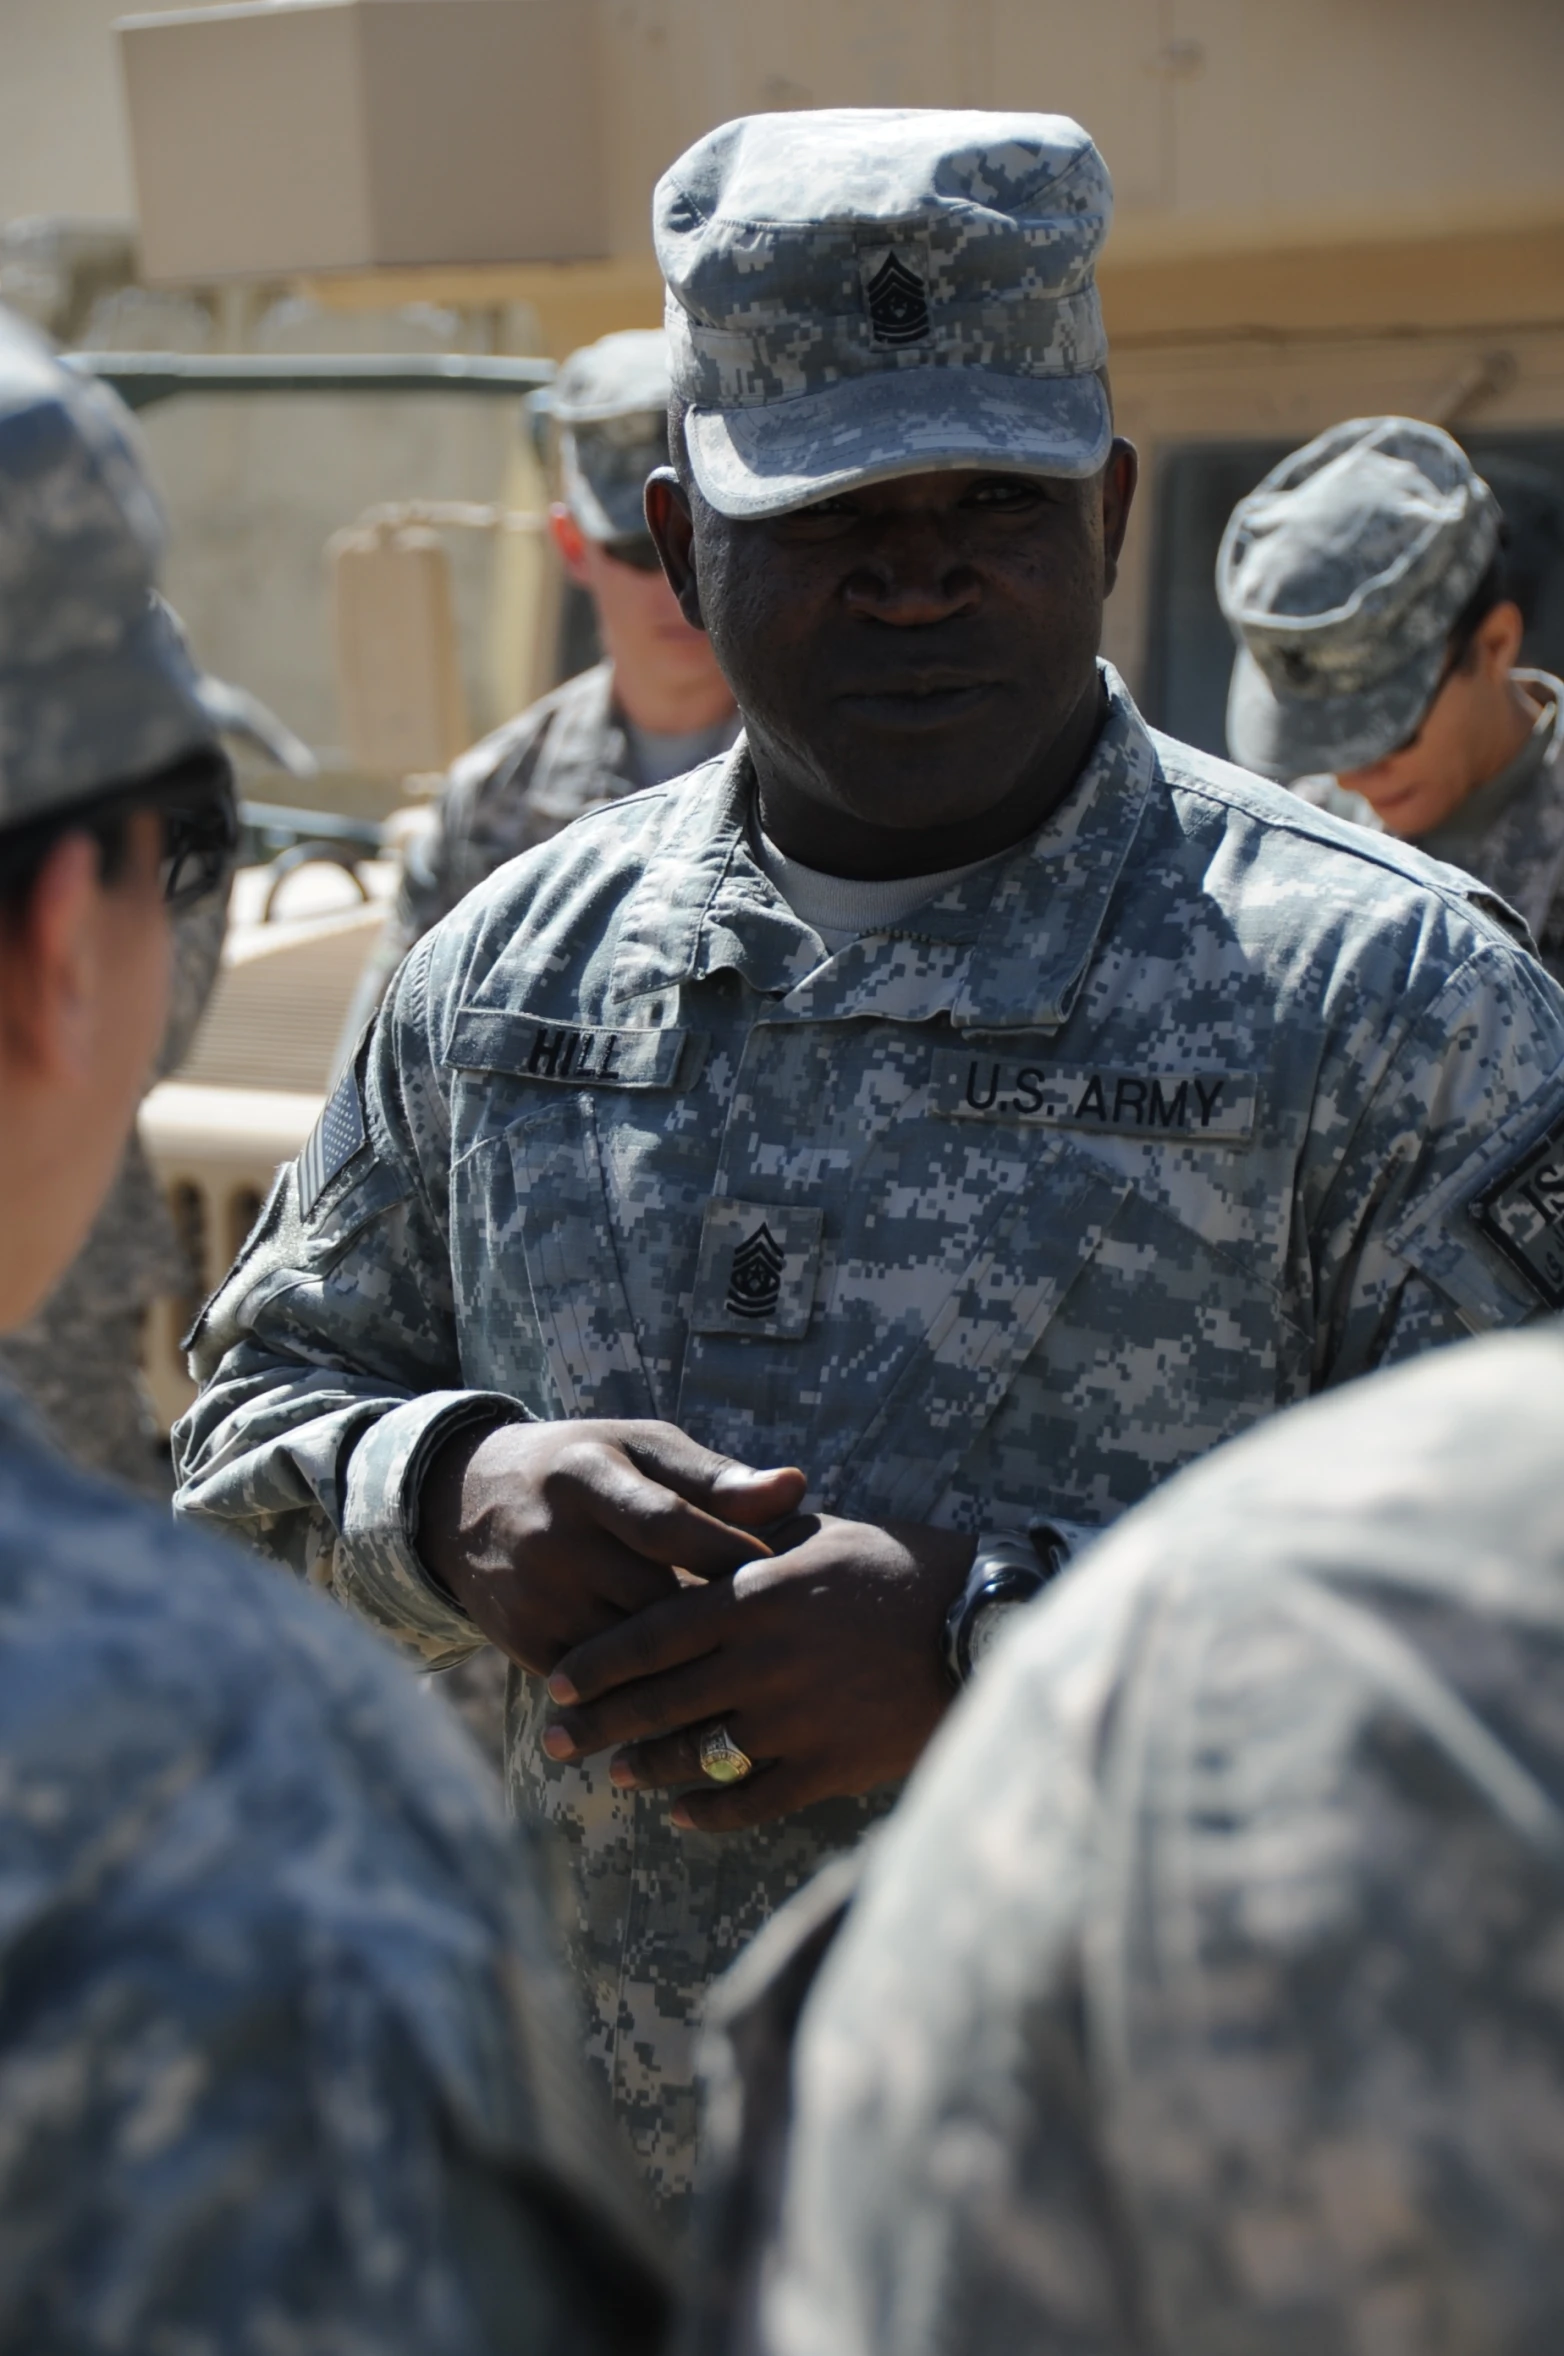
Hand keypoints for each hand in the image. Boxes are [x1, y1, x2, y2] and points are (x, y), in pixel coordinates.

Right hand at [416, 1417, 805, 1676]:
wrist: (467, 1502)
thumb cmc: (586, 1466)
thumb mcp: (639, 1448)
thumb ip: (714, 1477)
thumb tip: (796, 1487)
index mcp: (587, 1476)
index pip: (666, 1523)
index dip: (728, 1551)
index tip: (782, 1573)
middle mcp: (553, 1538)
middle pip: (652, 1597)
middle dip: (717, 1619)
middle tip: (781, 1640)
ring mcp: (534, 1596)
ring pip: (628, 1652)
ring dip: (688, 1668)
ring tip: (751, 1678)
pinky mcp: (524, 1642)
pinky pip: (597, 1685)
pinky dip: (645, 1695)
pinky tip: (697, 1703)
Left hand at [540, 1514, 974, 1830]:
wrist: (979, 1623)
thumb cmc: (899, 1567)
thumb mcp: (819, 1534)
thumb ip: (751, 1537)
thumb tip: (697, 1526)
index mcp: (754, 1598)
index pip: (650, 1635)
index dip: (596, 1663)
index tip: (555, 1680)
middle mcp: (762, 1662)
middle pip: (656, 1702)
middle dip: (597, 1725)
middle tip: (555, 1742)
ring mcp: (794, 1720)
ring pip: (696, 1754)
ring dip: (647, 1768)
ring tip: (615, 1775)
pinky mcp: (829, 1765)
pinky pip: (752, 1799)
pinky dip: (711, 1810)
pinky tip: (683, 1814)